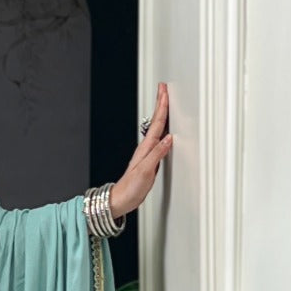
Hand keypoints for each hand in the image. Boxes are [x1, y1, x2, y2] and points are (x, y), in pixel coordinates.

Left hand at [111, 82, 172, 217]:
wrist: (120, 201)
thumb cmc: (130, 188)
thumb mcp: (146, 171)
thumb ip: (158, 154)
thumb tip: (169, 139)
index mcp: (146, 148)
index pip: (157, 123)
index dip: (161, 106)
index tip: (164, 91)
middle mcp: (146, 148)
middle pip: (156, 122)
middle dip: (160, 105)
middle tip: (163, 89)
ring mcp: (147, 154)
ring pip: (158, 129)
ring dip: (162, 115)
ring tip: (165, 103)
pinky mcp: (149, 161)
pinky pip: (159, 140)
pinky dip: (163, 131)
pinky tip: (165, 131)